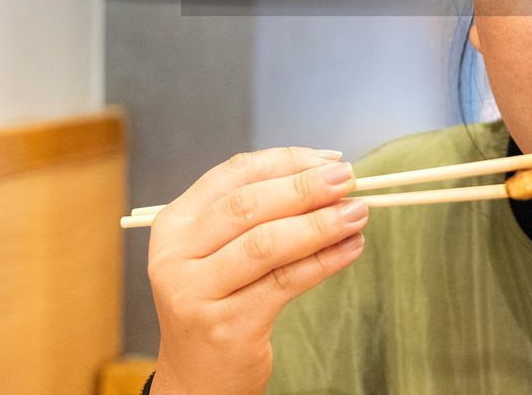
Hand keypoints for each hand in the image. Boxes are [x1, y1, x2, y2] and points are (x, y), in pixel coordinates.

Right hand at [147, 147, 368, 393]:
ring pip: (267, 244)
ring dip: (319, 224)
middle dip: (304, 188)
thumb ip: (257, 213)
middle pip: (249, 206)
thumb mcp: (220, 251)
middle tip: (347, 179)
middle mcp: (176, 255)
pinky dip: (323, 262)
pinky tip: (350, 249)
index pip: (232, 175)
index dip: (284, 161)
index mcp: (175, 224)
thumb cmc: (218, 303)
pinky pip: (284, 283)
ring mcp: (196, 292)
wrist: (197, 380)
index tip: (328, 159)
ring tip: (357, 213)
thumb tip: (323, 173)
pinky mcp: (226, 326)